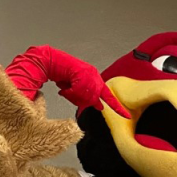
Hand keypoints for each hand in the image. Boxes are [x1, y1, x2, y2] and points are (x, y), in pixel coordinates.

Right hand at [5, 45, 128, 116]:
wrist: (50, 62)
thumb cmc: (62, 74)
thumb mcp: (78, 89)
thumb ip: (89, 97)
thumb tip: (100, 107)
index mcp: (96, 80)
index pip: (109, 96)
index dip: (117, 107)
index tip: (126, 115)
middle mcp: (95, 76)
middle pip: (94, 100)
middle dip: (81, 100)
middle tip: (70, 94)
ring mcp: (89, 74)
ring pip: (86, 96)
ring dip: (73, 96)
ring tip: (66, 89)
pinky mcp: (82, 72)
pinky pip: (78, 91)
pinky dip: (69, 92)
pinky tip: (63, 87)